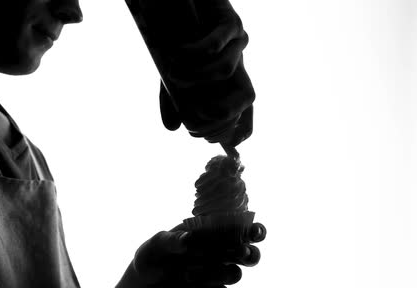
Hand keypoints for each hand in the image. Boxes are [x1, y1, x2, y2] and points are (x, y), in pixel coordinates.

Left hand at [132, 222, 265, 287]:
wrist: (145, 282)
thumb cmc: (153, 254)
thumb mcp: (156, 244)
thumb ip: (170, 240)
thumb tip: (186, 239)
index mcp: (212, 233)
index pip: (240, 228)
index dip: (253, 230)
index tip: (255, 232)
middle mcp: (220, 252)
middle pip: (250, 254)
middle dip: (249, 254)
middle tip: (239, 253)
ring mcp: (218, 273)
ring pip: (235, 275)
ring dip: (214, 274)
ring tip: (187, 274)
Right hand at [159, 0, 254, 145]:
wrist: (180, 8)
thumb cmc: (179, 46)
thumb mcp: (176, 80)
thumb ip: (175, 104)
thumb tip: (172, 128)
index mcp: (231, 85)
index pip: (247, 115)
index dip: (236, 132)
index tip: (208, 139)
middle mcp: (241, 66)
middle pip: (248, 97)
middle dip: (221, 114)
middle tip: (191, 115)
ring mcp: (239, 43)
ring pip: (225, 70)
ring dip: (196, 78)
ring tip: (173, 74)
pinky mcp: (230, 22)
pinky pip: (214, 44)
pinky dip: (193, 54)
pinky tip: (175, 53)